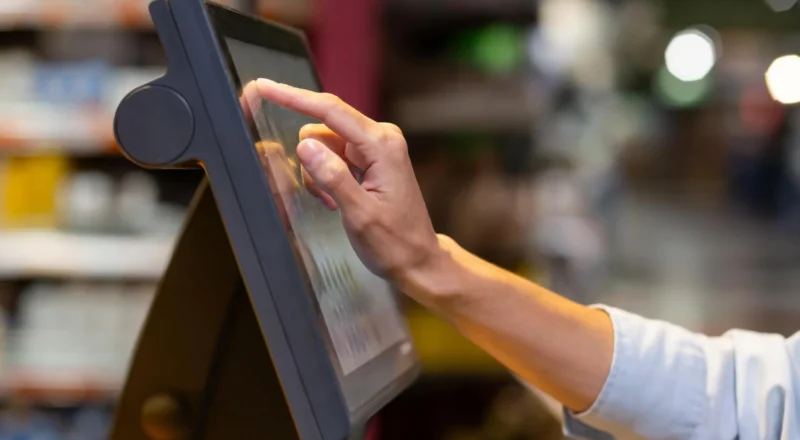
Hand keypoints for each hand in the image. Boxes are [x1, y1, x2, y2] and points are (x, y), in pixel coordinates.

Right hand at [256, 78, 444, 299]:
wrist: (416, 259)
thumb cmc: (394, 242)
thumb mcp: (360, 215)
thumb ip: (333, 178)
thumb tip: (304, 145)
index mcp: (382, 145)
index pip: (330, 111)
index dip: (293, 97)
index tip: (264, 86)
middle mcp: (380, 138)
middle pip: (322, 130)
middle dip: (311, 161)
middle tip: (324, 198)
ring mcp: (375, 148)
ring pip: (323, 145)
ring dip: (318, 174)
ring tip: (334, 204)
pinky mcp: (370, 159)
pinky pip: (332, 158)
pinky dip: (326, 178)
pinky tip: (337, 201)